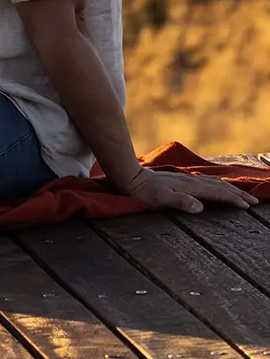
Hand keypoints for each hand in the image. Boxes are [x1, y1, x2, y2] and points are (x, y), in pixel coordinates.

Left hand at [121, 167, 258, 213]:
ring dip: (228, 188)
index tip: (248, 206)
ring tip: (241, 194)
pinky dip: (217, 184)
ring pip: (213, 182)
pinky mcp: (180, 179)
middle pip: (219, 186)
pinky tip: (216, 186)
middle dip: (236, 193)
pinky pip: (205, 181)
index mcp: (190, 186)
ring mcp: (186, 178)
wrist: (131, 177)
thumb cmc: (145, 193)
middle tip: (253, 201)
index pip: (217, 192)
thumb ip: (180, 202)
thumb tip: (200, 207)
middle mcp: (190, 180)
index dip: (233, 199)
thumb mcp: (160, 200)